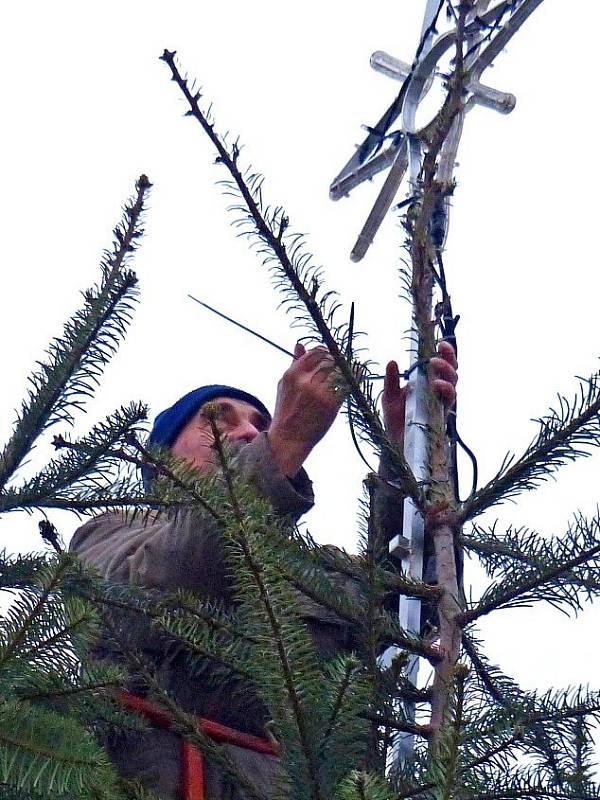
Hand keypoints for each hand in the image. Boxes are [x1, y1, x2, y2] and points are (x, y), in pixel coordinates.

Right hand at [268, 343, 343, 476]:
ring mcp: (318, 393)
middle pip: (330, 361)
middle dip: (338, 361)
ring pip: (339, 372)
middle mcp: (305, 382)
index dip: (327, 352)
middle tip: (344, 363)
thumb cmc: (286, 411)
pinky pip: (345, 386)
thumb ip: (294, 364)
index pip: (316, 353)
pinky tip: (357, 377)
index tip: (332, 356)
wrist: (288, 439)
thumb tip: (300, 344)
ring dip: (347, 370)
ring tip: (350, 371)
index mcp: (292, 375)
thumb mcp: (284, 385)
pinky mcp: (330, 405)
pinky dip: (353, 379)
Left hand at [383, 340, 457, 443]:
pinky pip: (449, 400)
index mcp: (427, 383)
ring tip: (434, 365)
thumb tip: (392, 361)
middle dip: (449, 359)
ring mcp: (441, 403)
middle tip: (436, 354)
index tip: (440, 343)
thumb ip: (391, 380)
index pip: (441, 365)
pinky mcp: (442, 414)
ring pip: (453, 383)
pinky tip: (437, 385)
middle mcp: (437, 392)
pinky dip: (446, 390)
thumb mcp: (389, 397)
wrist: (396, 444)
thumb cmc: (396, 420)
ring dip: (446, 372)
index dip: (445, 353)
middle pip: (452, 371)